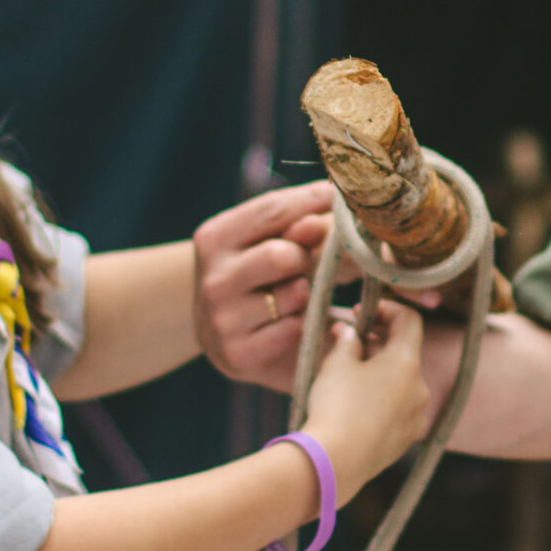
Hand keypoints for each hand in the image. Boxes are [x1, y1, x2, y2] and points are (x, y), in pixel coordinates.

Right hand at [193, 183, 334, 388]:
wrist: (223, 334)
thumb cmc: (258, 277)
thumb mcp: (270, 240)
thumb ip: (299, 223)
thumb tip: (329, 200)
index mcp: (214, 238)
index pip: (272, 210)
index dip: (313, 200)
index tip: (339, 196)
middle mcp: (212, 279)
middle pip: (282, 255)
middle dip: (306, 257)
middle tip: (306, 264)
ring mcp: (222, 320)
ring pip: (294, 294)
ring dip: (307, 294)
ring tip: (296, 297)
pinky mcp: (238, 354)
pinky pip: (295, 329)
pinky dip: (304, 324)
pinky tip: (294, 323)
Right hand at [302, 304, 428, 500]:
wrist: (335, 462)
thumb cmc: (336, 406)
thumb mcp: (337, 364)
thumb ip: (348, 341)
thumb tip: (351, 332)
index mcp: (407, 362)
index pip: (409, 320)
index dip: (386, 309)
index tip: (362, 313)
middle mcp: (420, 388)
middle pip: (404, 352)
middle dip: (376, 342)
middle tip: (345, 341)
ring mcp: (416, 416)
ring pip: (401, 383)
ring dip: (379, 372)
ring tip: (346, 376)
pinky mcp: (406, 439)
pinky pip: (398, 409)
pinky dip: (381, 398)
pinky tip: (355, 405)